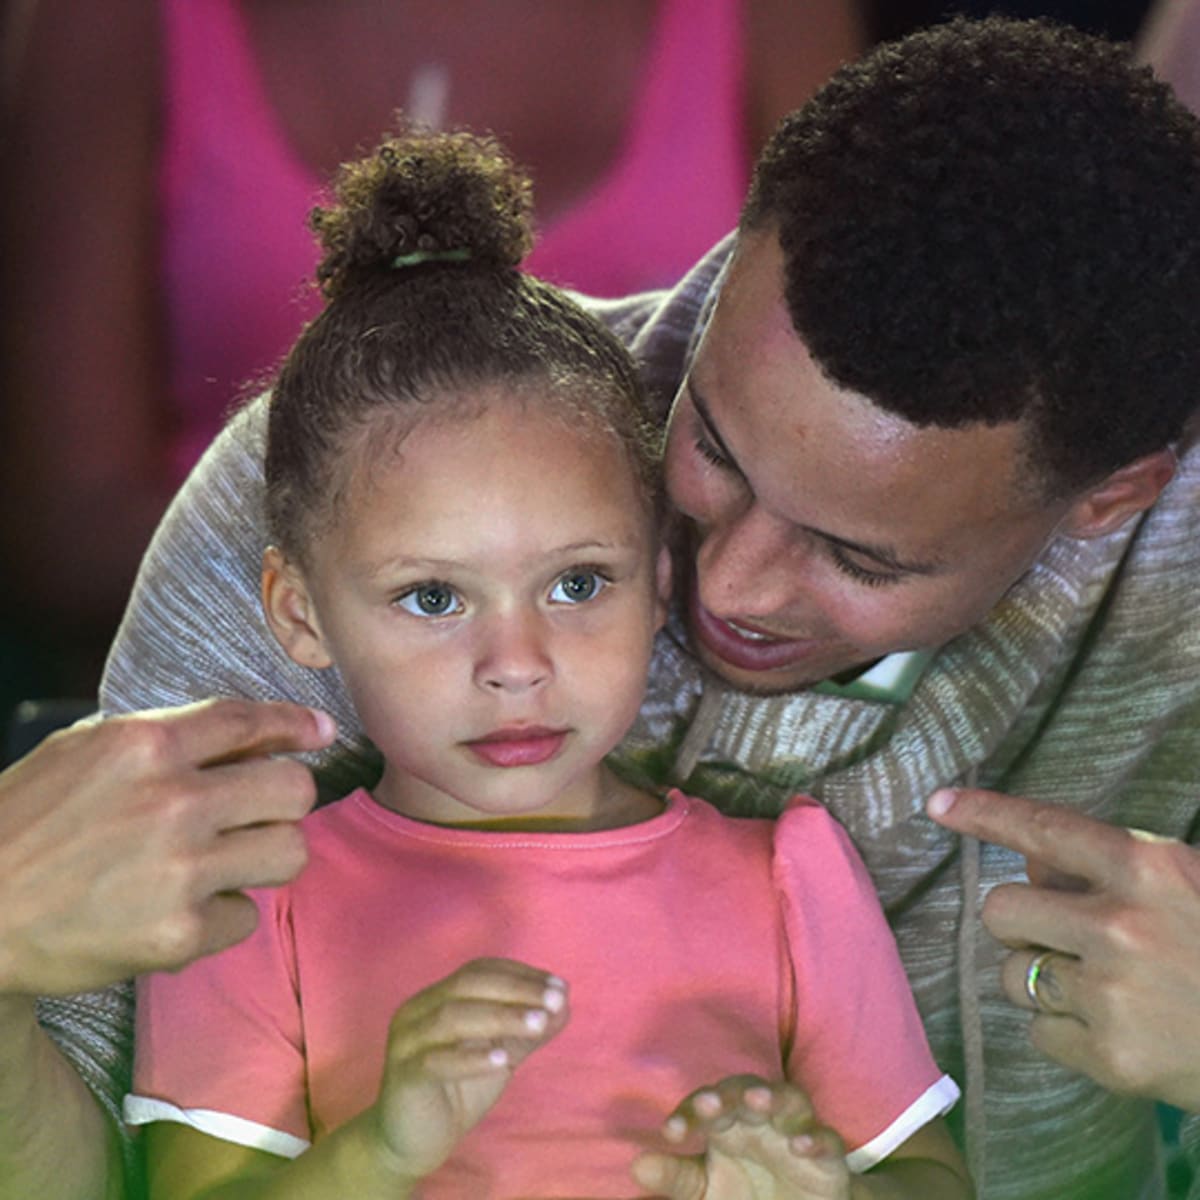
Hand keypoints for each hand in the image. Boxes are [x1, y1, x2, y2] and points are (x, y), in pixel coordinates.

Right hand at [0, 698, 333, 994]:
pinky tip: (180, 911)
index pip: (250, 720)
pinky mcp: (178, 933)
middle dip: (285, 798)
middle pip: (295, 787)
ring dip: (266, 856)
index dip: (296, 724)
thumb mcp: (84, 752)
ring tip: (226, 863)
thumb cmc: (26, 823)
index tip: (322, 731)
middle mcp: (173, 801)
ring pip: (291, 851)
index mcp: (147, 745)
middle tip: (259, 813)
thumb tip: (253, 733)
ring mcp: (180, 869)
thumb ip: (164, 736)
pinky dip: (221, 917)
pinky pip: (246, 917)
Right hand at [371, 958, 568, 1181]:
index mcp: (438, 996)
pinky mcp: (403, 1077)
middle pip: (466, 985)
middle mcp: (417, 1010)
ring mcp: (405, 1042)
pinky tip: (503, 1061)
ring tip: (539, 1025)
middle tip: (555, 1001)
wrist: (414, 1142)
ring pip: (451, 1017)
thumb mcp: (502, 1054)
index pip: (480, 970)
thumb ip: (528, 1029)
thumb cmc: (459, 1090)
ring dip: (500, 1017)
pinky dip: (471, 1058)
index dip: (521, 975)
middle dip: (515, 990)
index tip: (560, 988)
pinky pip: (435, 1061)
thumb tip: (565, 1003)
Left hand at [631, 1076, 849, 1199]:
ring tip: (757, 1101)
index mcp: (728, 1121)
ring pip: (789, 1099)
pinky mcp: (828, 1158)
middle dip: (728, 1094)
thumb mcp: (706, 1192)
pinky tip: (799, 1145)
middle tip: (711, 1102)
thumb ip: (677, 1177)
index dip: (688, 1113)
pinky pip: (827, 1139)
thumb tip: (637, 1166)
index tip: (671, 1133)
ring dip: (773, 1096)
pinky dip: (815, 1137)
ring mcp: (796, 1133)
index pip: (705, 1103)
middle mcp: (761, 1119)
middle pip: (745, 1090)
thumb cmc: (747, 1193)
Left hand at [928, 787, 1199, 1111]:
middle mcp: (1120, 926)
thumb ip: (1108, 869)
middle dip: (1018, 923)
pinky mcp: (1109, 1056)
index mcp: (1148, 870)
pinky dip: (1063, 1031)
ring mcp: (1111, 994)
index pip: (1044, 828)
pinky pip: (1037, 1031)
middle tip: (1060, 937)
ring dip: (1037, 978)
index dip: (985, 814)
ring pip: (1009, 974)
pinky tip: (1112, 1028)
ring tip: (1099, 988)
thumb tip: (1032, 863)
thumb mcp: (1186, 886)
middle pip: (1000, 909)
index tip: (938, 804)